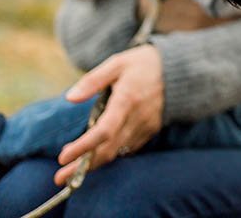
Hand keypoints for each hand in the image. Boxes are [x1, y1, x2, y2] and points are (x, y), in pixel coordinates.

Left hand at [54, 44, 164, 183]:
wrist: (181, 69)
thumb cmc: (144, 64)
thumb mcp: (117, 63)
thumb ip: (93, 80)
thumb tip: (70, 98)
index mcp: (127, 99)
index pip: (104, 131)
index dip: (83, 147)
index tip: (63, 157)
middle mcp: (138, 117)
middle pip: (109, 149)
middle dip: (83, 166)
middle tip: (59, 177)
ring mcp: (146, 126)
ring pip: (118, 152)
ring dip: (95, 163)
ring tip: (72, 172)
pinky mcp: (151, 130)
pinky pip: (128, 147)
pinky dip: (111, 153)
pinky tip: (97, 155)